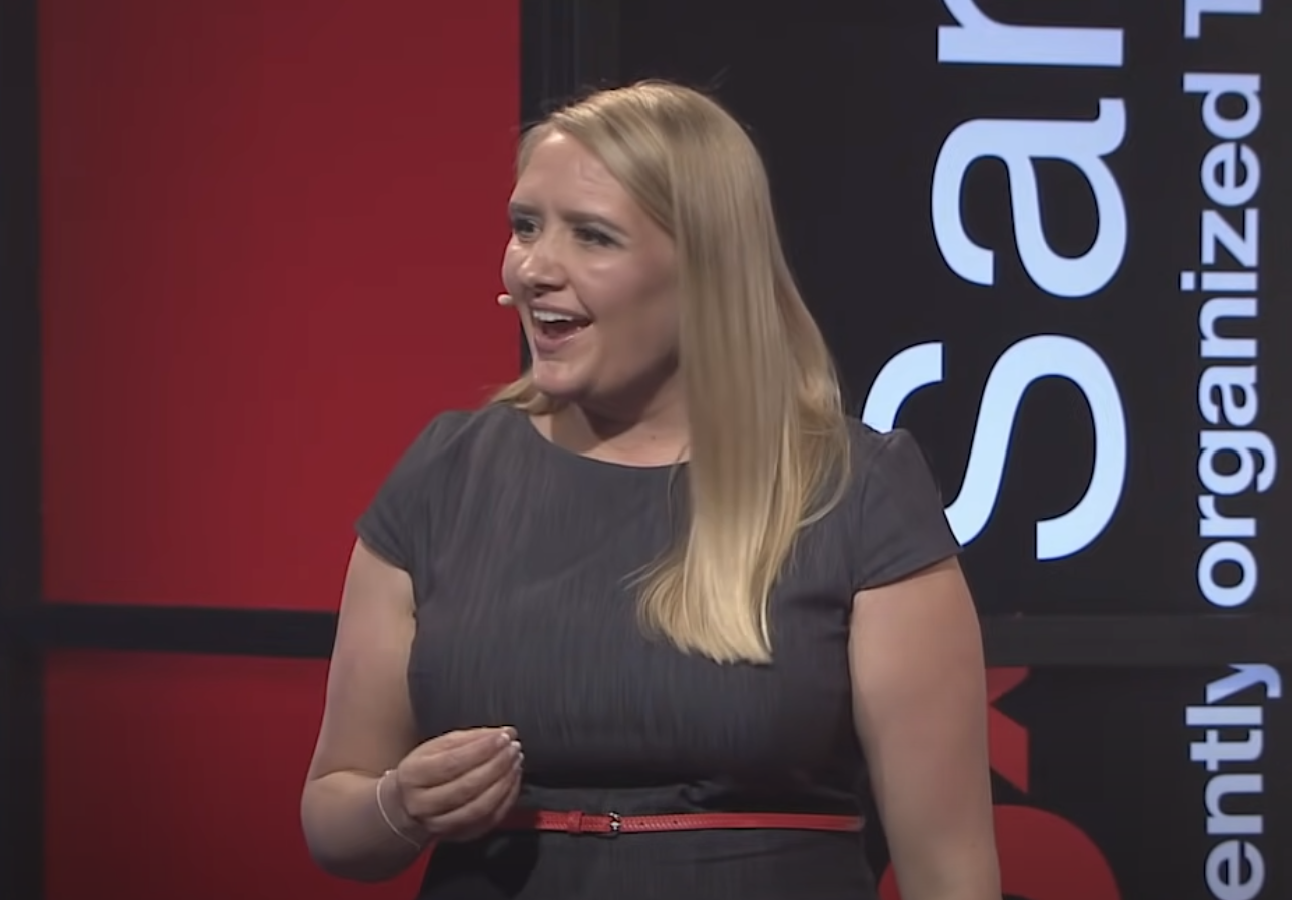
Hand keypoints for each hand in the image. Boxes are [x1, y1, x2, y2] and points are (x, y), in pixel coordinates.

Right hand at [388, 727, 522, 842]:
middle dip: (497, 765)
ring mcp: (441, 824)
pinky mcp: (460, 835)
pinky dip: (507, 798)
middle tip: (514, 748)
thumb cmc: (426, 769)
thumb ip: (470, 738)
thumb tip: (504, 732)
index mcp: (413, 775)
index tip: (504, 736)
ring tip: (516, 762)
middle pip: (467, 787)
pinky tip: (513, 780)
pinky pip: (490, 819)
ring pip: (479, 807)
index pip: (451, 763)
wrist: (410, 805)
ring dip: (504, 782)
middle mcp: (423, 804)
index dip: (481, 749)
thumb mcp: (437, 746)